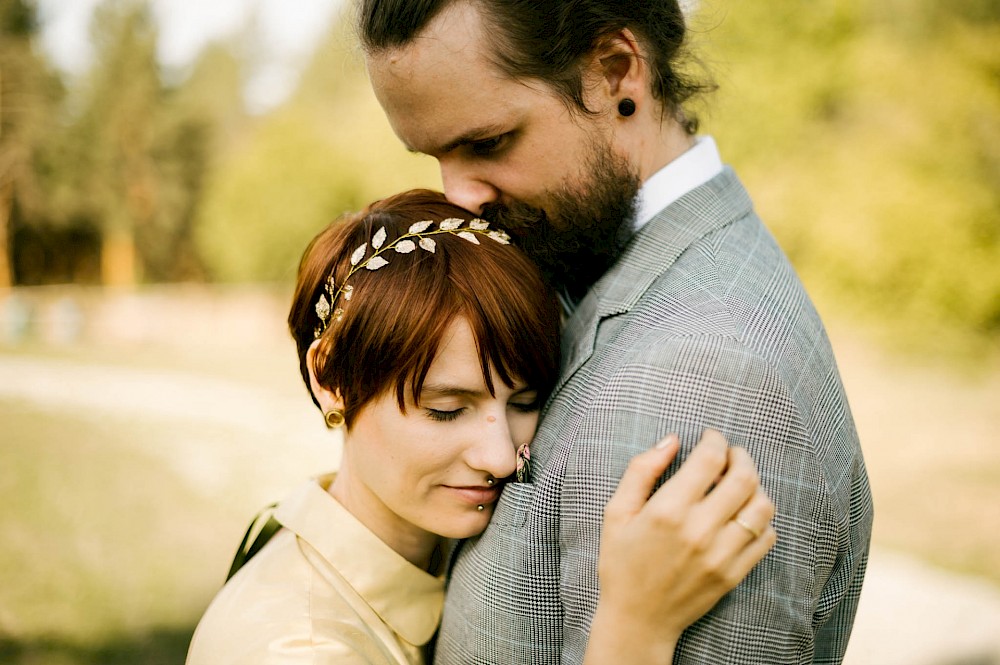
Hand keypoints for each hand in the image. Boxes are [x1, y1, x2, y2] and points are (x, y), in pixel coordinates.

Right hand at [584, 430, 775, 663]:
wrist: (638, 619)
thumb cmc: (622, 562)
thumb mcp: (616, 512)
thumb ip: (641, 470)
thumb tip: (671, 440)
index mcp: (668, 511)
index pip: (710, 460)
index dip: (715, 440)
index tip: (711, 437)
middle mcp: (699, 530)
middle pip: (744, 478)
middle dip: (741, 456)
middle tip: (732, 454)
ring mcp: (721, 554)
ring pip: (762, 506)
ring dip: (756, 486)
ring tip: (740, 484)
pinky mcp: (734, 573)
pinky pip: (766, 538)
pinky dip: (762, 519)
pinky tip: (744, 515)